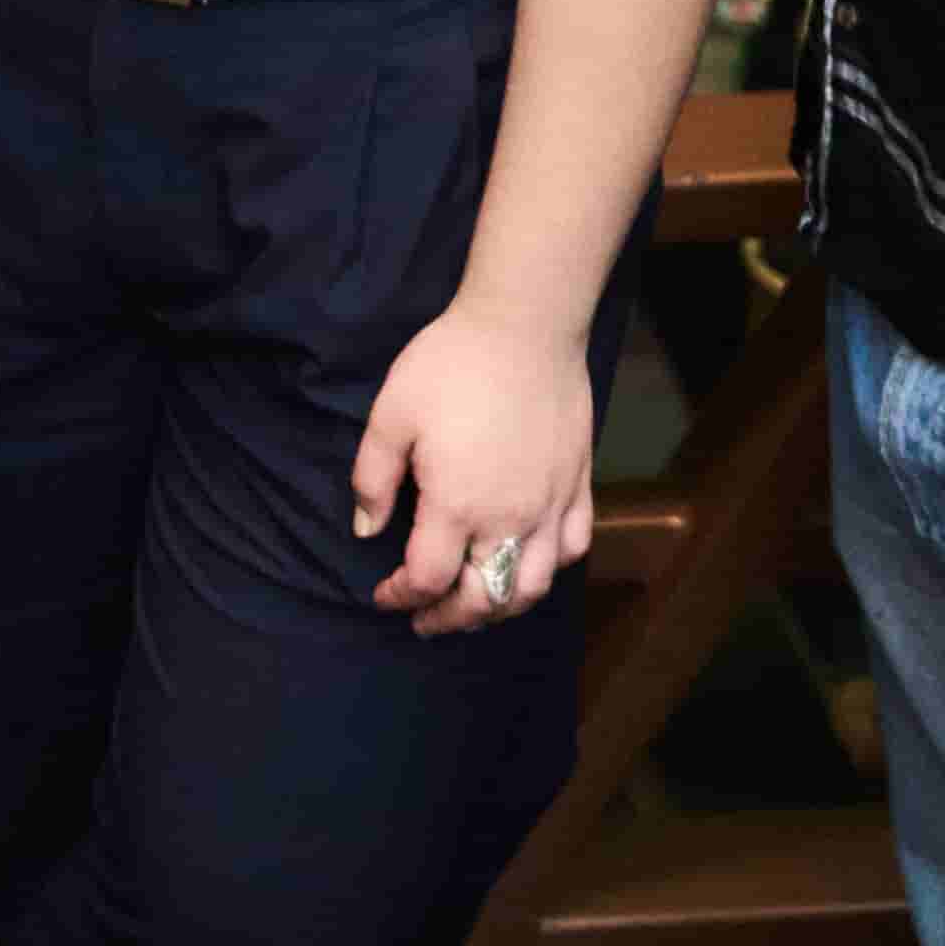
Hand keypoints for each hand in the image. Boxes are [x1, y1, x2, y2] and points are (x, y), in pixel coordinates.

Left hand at [354, 293, 598, 636]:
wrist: (524, 326)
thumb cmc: (450, 364)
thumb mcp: (391, 415)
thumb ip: (372, 479)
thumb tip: (366, 531)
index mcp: (456, 505)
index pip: (427, 579)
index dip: (401, 596)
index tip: (383, 594)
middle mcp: (508, 518)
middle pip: (483, 599)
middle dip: (448, 618)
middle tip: (425, 619)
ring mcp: (549, 505)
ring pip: (533, 586)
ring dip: (500, 607)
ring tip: (475, 606)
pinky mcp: (578, 485)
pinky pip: (572, 547)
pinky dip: (550, 568)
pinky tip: (529, 563)